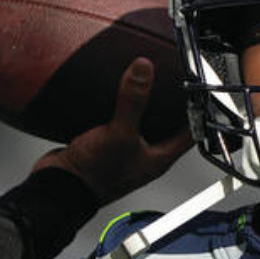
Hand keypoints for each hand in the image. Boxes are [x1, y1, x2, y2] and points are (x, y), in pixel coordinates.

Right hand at [34, 58, 192, 204]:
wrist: (59, 187)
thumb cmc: (94, 177)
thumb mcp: (119, 133)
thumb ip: (133, 101)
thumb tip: (143, 71)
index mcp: (159, 158)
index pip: (190, 133)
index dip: (199, 112)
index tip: (200, 91)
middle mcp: (145, 155)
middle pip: (167, 126)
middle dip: (171, 104)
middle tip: (174, 82)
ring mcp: (125, 150)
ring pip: (142, 123)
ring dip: (143, 104)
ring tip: (146, 82)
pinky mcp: (105, 144)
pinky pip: (117, 121)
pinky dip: (119, 107)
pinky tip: (114, 94)